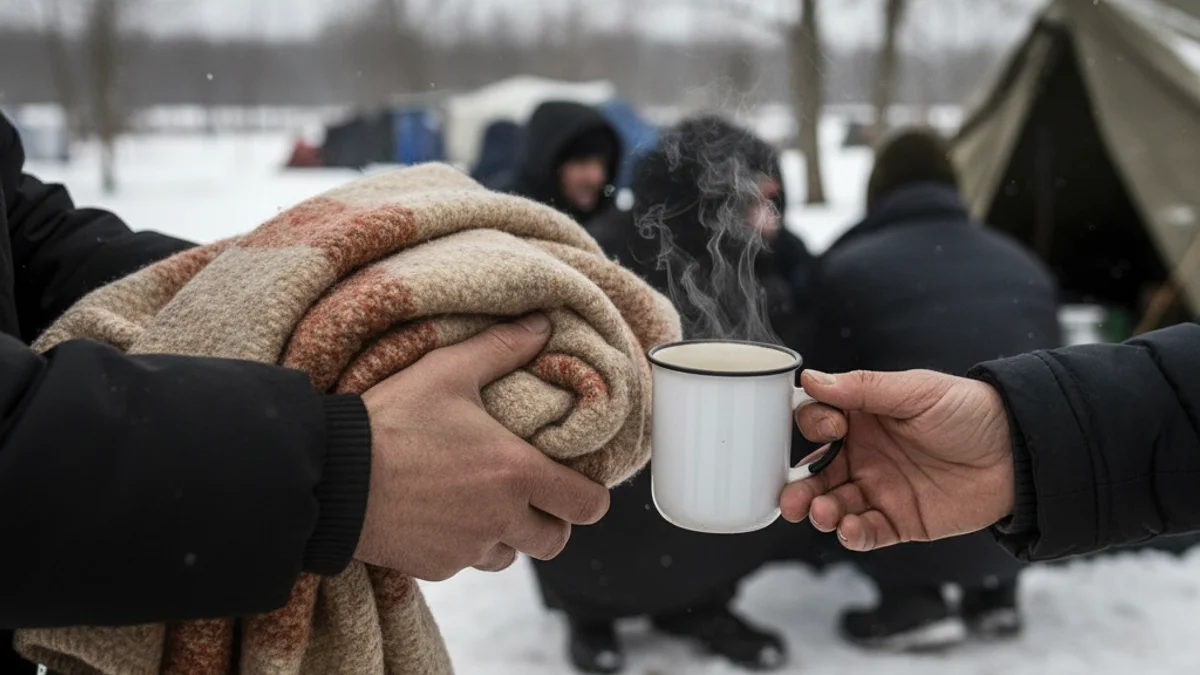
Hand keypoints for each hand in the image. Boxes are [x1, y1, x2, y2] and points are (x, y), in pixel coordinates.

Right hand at [355, 313, 609, 579]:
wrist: (333, 476)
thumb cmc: (392, 421)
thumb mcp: (448, 371)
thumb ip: (501, 347)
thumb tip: (542, 323)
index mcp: (516, 473)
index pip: (588, 504)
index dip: (592, 494)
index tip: (577, 479)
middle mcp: (500, 519)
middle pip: (555, 539)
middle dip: (552, 519)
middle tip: (533, 492)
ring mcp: (467, 549)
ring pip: (511, 555)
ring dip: (509, 534)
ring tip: (484, 501)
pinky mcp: (437, 568)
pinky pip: (467, 562)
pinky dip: (465, 544)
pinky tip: (443, 513)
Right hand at [785, 369, 1014, 551]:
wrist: (1020, 451)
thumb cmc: (970, 410)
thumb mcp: (916, 391)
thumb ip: (863, 389)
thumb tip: (811, 378)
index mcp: (863, 418)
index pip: (818, 423)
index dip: (815, 427)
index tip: (832, 428)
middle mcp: (865, 455)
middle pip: (816, 473)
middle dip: (800, 487)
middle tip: (791, 498)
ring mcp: (880, 489)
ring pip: (835, 506)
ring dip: (822, 512)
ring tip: (824, 514)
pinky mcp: (901, 521)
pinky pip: (867, 532)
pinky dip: (853, 535)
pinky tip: (849, 530)